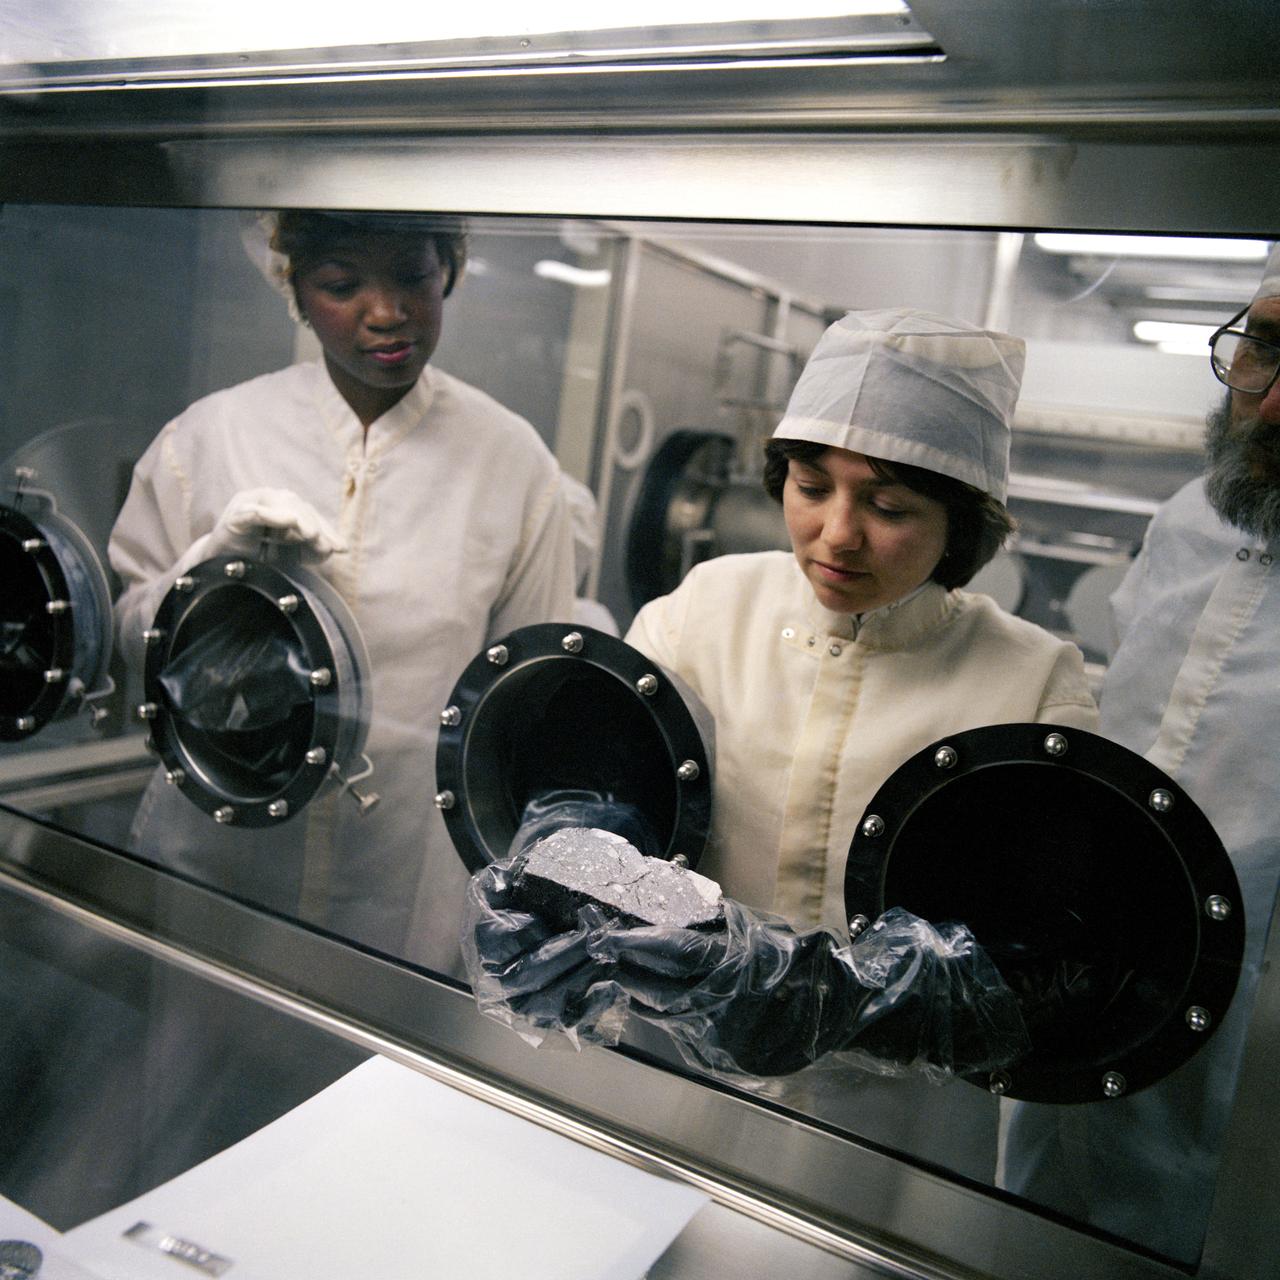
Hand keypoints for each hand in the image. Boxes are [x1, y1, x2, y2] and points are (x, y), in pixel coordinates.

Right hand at [206, 488, 346, 560]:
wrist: (222, 570)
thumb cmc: (259, 559)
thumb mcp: (293, 555)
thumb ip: (314, 549)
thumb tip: (335, 548)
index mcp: (284, 507)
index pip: (310, 514)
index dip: (327, 530)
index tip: (341, 548)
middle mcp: (268, 500)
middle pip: (298, 506)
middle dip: (315, 525)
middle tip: (326, 544)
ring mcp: (250, 504)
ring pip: (279, 503)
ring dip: (298, 518)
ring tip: (312, 533)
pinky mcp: (234, 516)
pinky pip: (253, 512)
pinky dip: (270, 514)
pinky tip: (288, 520)